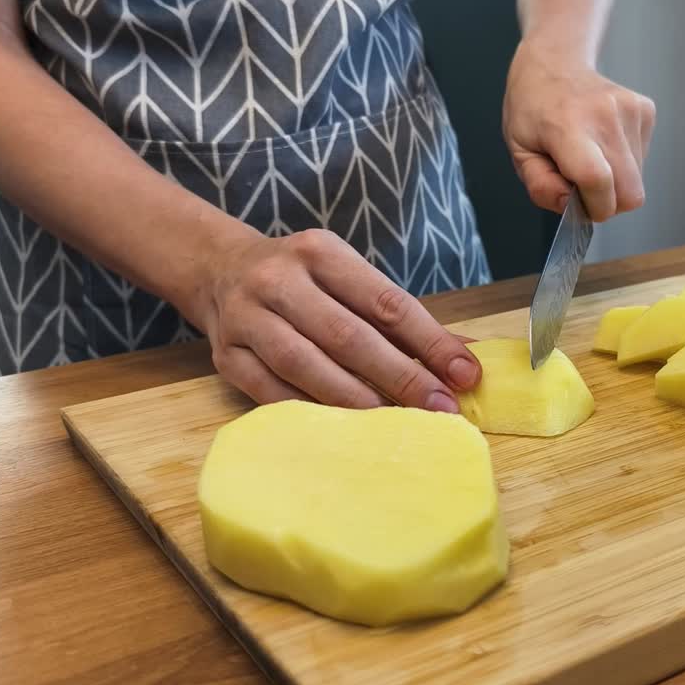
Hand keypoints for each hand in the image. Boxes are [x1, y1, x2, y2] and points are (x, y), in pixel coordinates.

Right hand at [192, 229, 481, 409]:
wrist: (219, 270)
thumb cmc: (303, 280)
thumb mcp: (348, 277)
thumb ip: (399, 317)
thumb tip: (463, 359)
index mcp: (321, 253)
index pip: (386, 302)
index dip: (430, 342)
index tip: (465, 375)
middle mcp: (279, 280)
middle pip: (349, 336)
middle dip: (402, 377)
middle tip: (441, 410)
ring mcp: (247, 318)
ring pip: (307, 366)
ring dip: (358, 400)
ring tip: (398, 425)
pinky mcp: (228, 356)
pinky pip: (273, 392)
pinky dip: (313, 411)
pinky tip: (346, 430)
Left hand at [503, 38, 655, 221]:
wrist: (555, 63)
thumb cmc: (532, 108)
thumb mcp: (519, 152)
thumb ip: (541, 186)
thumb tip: (571, 206)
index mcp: (567, 127)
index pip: (597, 181)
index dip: (594, 206)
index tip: (580, 204)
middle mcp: (605, 116)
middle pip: (629, 192)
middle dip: (608, 202)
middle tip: (583, 185)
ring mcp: (631, 111)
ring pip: (638, 181)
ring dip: (616, 182)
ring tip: (590, 157)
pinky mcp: (646, 111)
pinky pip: (643, 160)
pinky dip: (625, 163)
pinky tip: (603, 143)